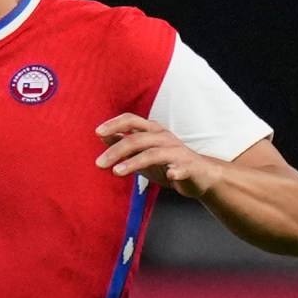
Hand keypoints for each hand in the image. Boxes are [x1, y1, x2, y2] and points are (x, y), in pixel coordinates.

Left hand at [96, 114, 223, 198]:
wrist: (199, 176)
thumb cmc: (166, 163)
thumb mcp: (141, 152)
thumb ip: (123, 144)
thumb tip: (102, 135)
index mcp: (152, 132)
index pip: (131, 120)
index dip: (115, 124)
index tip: (98, 132)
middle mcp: (164, 138)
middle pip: (137, 139)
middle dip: (116, 151)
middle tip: (99, 164)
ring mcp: (177, 152)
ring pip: (153, 154)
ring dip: (134, 162)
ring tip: (116, 172)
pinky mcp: (188, 167)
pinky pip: (181, 168)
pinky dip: (176, 171)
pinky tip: (170, 175)